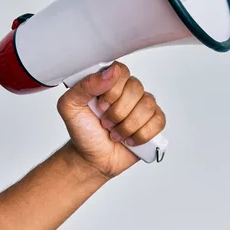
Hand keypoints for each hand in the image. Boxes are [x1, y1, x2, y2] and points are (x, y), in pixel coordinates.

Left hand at [57, 62, 165, 178]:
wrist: (91, 158)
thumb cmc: (82, 130)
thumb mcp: (70, 106)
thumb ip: (85, 85)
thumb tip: (110, 72)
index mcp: (109, 81)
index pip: (121, 71)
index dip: (113, 90)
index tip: (100, 107)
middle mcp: (128, 90)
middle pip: (136, 89)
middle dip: (118, 112)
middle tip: (106, 123)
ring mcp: (142, 106)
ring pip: (148, 106)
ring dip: (128, 126)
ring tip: (115, 134)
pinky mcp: (153, 122)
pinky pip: (158, 121)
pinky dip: (142, 134)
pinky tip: (129, 140)